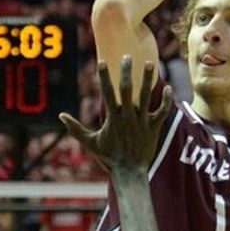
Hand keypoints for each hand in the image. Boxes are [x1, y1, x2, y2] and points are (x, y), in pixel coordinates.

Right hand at [59, 57, 172, 173]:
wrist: (129, 173)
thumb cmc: (108, 158)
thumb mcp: (90, 143)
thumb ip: (75, 128)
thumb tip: (61, 116)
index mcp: (112, 118)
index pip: (107, 92)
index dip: (104, 76)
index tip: (102, 61)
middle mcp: (128, 116)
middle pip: (127, 89)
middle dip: (127, 72)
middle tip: (127, 57)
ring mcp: (142, 121)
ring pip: (146, 96)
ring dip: (148, 79)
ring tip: (150, 63)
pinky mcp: (154, 128)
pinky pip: (162, 111)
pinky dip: (166, 101)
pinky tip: (168, 88)